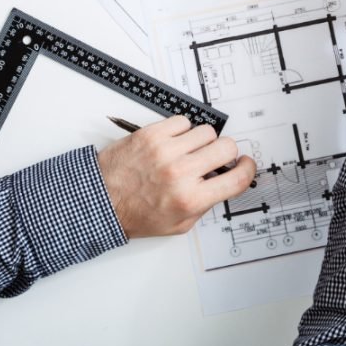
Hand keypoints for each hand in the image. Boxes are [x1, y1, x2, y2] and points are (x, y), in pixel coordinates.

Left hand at [97, 116, 255, 237]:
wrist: (98, 200)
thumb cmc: (135, 213)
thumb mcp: (178, 224)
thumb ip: (205, 203)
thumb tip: (224, 180)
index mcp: (190, 200)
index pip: (236, 178)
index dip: (247, 169)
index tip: (244, 164)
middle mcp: (181, 174)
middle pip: (227, 147)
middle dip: (225, 153)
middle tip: (214, 158)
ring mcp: (166, 151)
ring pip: (207, 131)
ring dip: (202, 141)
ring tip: (189, 151)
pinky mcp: (152, 135)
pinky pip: (183, 121)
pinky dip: (182, 131)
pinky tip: (173, 143)